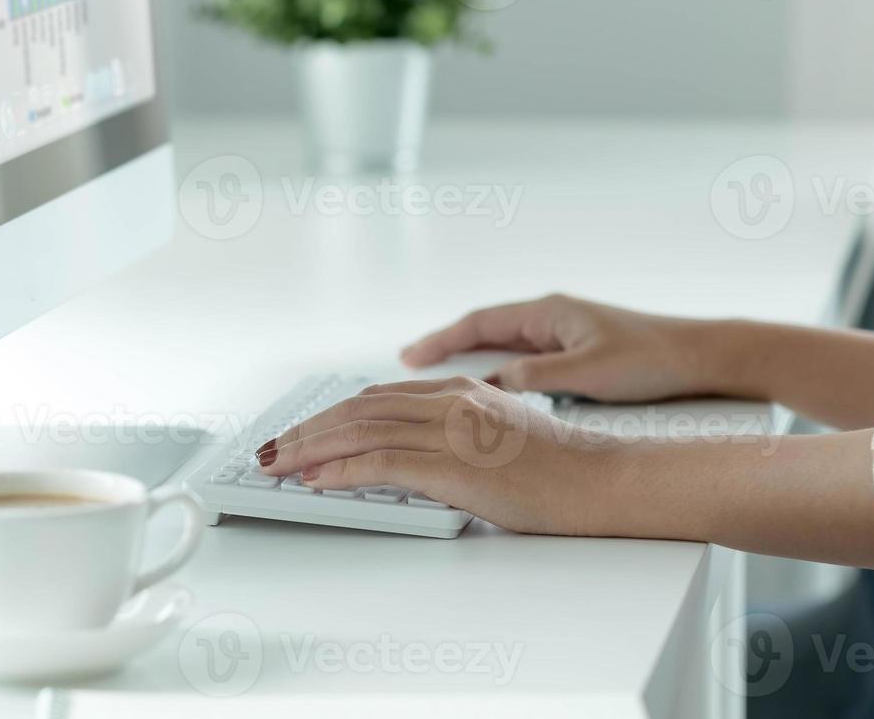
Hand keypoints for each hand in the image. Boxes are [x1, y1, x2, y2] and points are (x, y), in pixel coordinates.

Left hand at [255, 377, 617, 536]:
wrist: (601, 482)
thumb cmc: (559, 472)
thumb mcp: (498, 438)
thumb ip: (454, 437)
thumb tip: (409, 458)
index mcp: (460, 391)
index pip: (378, 398)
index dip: (332, 415)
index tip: (302, 432)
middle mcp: (450, 402)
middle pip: (358, 409)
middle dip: (308, 430)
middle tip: (272, 448)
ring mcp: (451, 431)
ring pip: (360, 431)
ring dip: (309, 449)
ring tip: (277, 464)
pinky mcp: (453, 464)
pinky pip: (380, 462)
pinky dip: (339, 470)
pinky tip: (315, 480)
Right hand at [400, 295, 718, 404]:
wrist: (701, 357)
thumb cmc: (651, 359)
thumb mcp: (586, 373)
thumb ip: (535, 377)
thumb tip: (491, 384)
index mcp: (548, 313)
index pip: (479, 322)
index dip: (440, 340)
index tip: (409, 355)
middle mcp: (551, 319)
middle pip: (484, 333)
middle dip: (444, 349)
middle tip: (407, 366)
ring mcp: (562, 336)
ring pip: (502, 348)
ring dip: (469, 362)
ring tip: (437, 384)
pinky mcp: (575, 354)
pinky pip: (522, 362)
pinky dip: (498, 375)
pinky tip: (489, 395)